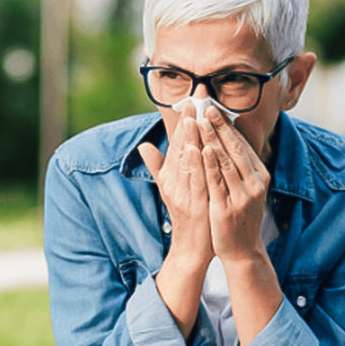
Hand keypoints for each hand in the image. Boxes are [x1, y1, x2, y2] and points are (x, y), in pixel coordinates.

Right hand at [138, 102, 211, 270]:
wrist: (192, 248)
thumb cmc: (186, 216)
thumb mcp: (170, 189)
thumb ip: (158, 167)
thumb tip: (144, 146)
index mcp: (171, 176)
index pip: (178, 144)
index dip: (183, 122)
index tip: (190, 100)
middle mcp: (174, 182)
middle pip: (181, 148)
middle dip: (187, 122)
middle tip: (194, 98)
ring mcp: (184, 194)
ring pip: (187, 161)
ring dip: (190, 138)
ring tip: (194, 117)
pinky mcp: (194, 205)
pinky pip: (196, 181)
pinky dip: (196, 165)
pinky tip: (200, 149)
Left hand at [198, 105, 270, 261]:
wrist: (243, 250)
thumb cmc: (240, 216)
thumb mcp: (245, 188)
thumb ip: (238, 165)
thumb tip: (226, 139)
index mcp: (259, 175)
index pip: (241, 144)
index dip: (225, 124)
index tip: (212, 105)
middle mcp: (255, 183)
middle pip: (235, 148)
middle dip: (219, 125)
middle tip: (205, 104)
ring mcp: (243, 196)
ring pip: (226, 161)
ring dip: (213, 139)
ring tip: (201, 120)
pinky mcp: (228, 208)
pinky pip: (218, 182)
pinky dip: (210, 164)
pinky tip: (202, 149)